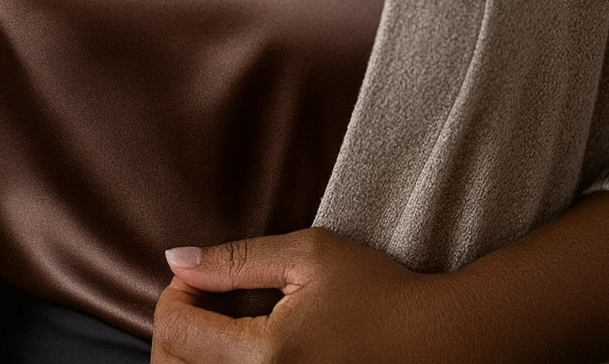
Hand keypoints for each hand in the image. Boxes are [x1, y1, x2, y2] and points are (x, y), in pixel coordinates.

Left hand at [152, 226, 448, 363]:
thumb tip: (176, 260)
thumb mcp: (309, 255)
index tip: (206, 276)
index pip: (173, 330)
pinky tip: (244, 350)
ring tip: (225, 325)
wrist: (435, 345)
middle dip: (178, 327)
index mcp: (263, 357)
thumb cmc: (378, 293)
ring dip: (193, 354)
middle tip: (208, 299)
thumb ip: (237, 258)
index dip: (178, 292)